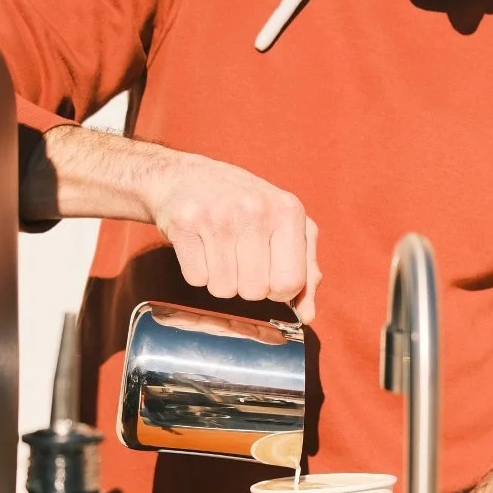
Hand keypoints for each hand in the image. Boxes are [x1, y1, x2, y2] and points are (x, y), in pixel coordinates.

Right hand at [146, 152, 320, 321]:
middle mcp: (255, 208)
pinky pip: (196, 279)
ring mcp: (218, 214)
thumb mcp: (286, 227)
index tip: (269, 273)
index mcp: (288, 210)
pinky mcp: (185, 222)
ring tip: (220, 250)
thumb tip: (307, 315)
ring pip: (223, 289)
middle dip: (247, 285)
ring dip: (221, 279)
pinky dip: (198, 271)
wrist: (188, 177)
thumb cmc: (246, 207)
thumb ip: (306, 269)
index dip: (278, 290)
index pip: (290, 282)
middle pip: (255, 291)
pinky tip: (201, 246)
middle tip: (240, 258)